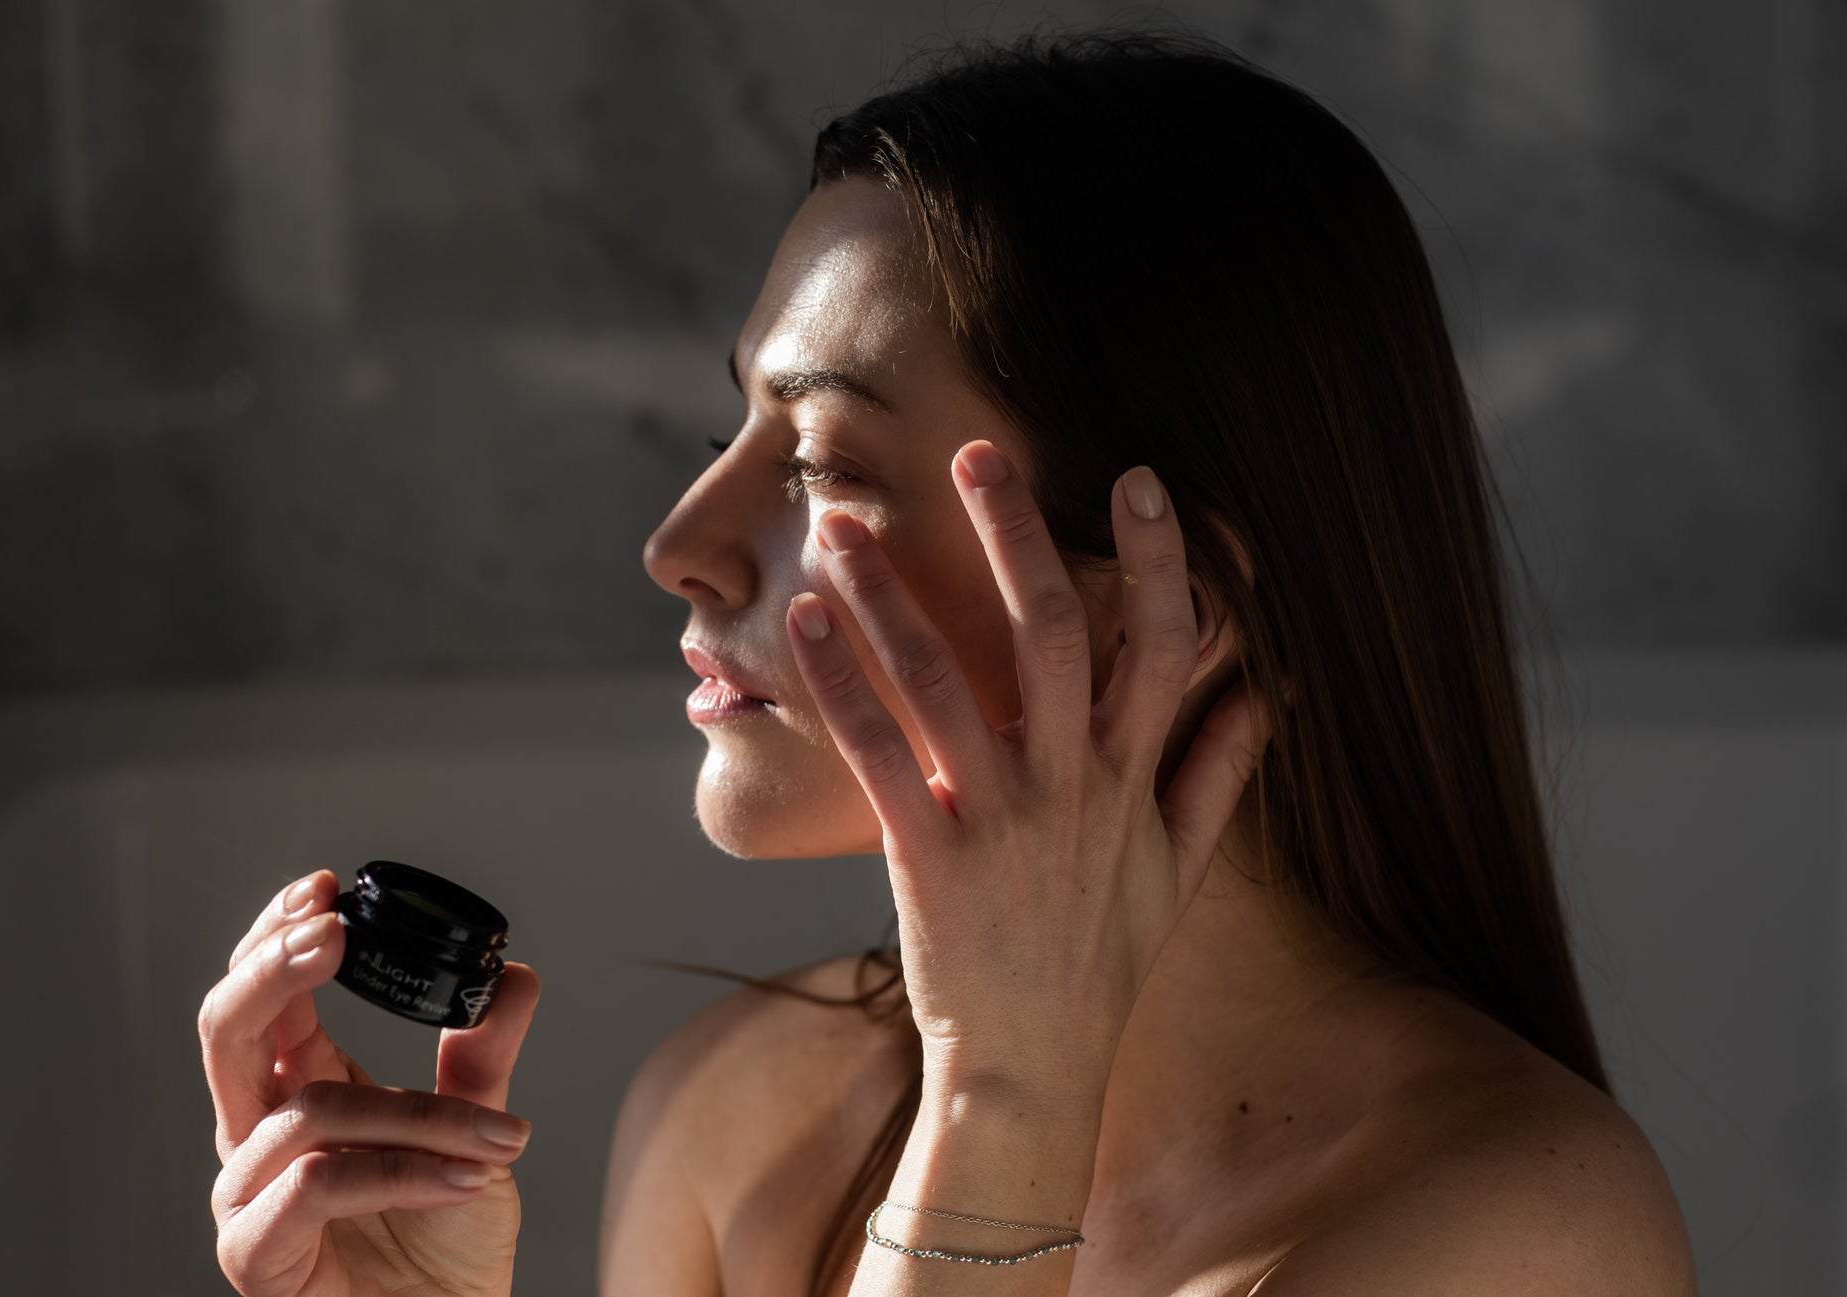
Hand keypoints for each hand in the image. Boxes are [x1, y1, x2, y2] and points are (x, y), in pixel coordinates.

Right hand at [199, 870, 541, 1295]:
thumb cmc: (445, 1251)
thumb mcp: (477, 1133)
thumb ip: (484, 1058)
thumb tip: (514, 977)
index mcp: (297, 1090)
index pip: (261, 994)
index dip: (278, 936)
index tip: (327, 888)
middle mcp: (258, 1136)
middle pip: (226, 1030)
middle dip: (273, 968)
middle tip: (333, 930)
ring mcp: (247, 1197)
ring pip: (310, 1111)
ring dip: (420, 1115)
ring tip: (502, 1138)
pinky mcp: (256, 1255)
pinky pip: (315, 1183)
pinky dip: (402, 1171)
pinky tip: (467, 1178)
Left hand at [783, 440, 1279, 1106]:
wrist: (1034, 1067)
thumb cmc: (1104, 965)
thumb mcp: (1181, 872)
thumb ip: (1219, 776)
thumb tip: (1265, 697)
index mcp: (1133, 778)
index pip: (1163, 645)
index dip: (1160, 558)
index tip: (1141, 480)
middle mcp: (1072, 784)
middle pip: (1052, 633)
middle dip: (1017, 535)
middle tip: (977, 452)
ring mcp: (999, 818)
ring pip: (948, 681)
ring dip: (893, 597)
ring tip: (844, 527)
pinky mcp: (928, 854)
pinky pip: (880, 754)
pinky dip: (841, 685)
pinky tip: (803, 625)